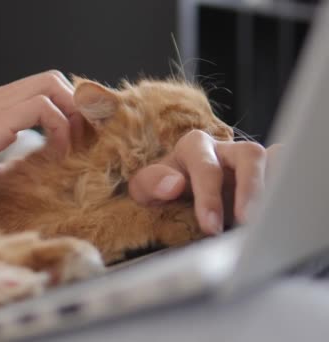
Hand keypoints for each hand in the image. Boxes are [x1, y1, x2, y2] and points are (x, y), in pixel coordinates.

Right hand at [0, 70, 82, 196]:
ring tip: (71, 148)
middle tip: (82, 140)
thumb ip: (9, 163)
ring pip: (52, 85)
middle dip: (76, 107)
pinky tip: (56, 155)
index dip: (68, 109)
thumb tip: (35, 174)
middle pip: (54, 79)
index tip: (79, 139)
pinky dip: (60, 129)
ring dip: (72, 116)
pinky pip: (43, 108)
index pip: (44, 88)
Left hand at [127, 130, 281, 234]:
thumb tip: (173, 184)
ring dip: (272, 191)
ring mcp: (249, 163)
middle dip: (250, 189)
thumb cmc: (162, 188)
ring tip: (267, 220)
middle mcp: (226, 150)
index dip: (209, 197)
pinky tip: (280, 211)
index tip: (210, 226)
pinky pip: (285, 172)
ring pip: (273, 163)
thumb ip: (151, 183)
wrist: (175, 192)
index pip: (206, 168)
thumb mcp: (144, 187)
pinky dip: (286, 186)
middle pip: (249, 157)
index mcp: (194, 146)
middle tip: (248, 221)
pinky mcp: (266, 175)